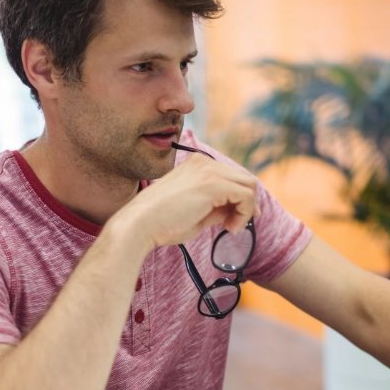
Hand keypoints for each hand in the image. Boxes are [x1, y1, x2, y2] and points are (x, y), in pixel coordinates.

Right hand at [112, 154, 259, 251]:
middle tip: (236, 224)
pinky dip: (244, 213)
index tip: (237, 218)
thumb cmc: (162, 223)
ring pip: (249, 185)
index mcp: (197, 165)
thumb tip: (236, 211)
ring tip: (231, 227)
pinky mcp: (213, 184)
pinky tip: (230, 227)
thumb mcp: (196, 211)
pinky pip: (246, 195)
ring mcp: (209, 171)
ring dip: (246, 209)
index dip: (240, 198)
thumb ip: (217, 207)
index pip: (231, 176)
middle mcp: (204, 162)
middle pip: (244, 178)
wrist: (140, 224)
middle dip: (247, 203)